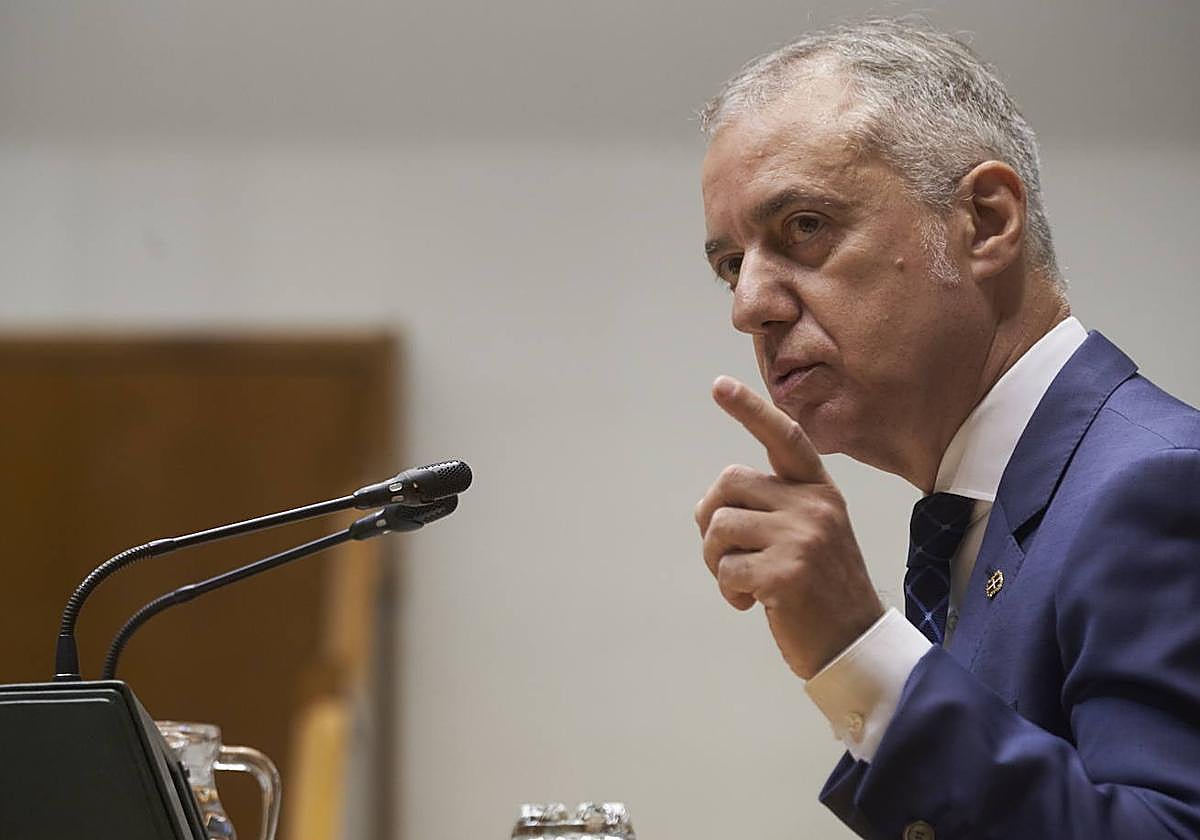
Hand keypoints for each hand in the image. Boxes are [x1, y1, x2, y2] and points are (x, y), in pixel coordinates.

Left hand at [695, 375, 883, 678]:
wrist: (854, 643)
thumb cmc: (821, 589)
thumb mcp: (811, 534)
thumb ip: (775, 507)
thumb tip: (715, 504)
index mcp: (819, 491)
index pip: (784, 437)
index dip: (750, 410)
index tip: (718, 386)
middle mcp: (813, 505)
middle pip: (728, 483)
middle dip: (711, 519)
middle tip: (725, 554)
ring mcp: (802, 536)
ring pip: (719, 526)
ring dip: (716, 560)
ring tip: (743, 582)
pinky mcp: (787, 571)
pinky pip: (726, 568)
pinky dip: (729, 590)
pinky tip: (753, 603)